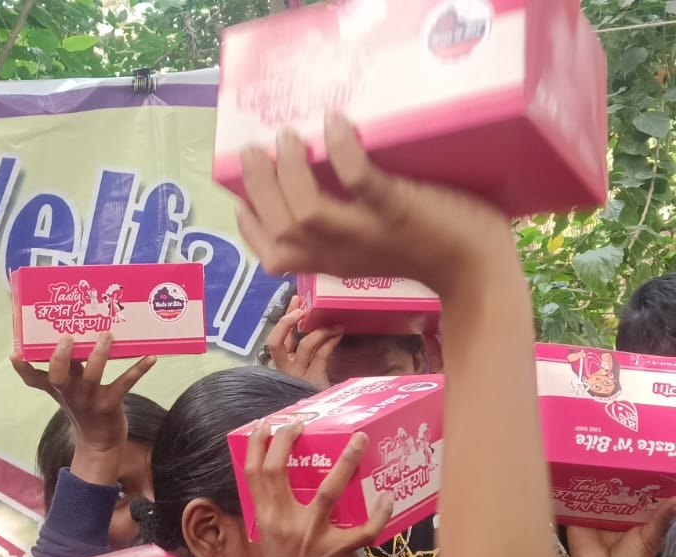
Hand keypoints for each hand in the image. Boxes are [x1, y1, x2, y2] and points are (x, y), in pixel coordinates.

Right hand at [11, 333, 154, 482]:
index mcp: (58, 388)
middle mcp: (70, 393)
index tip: (15, 354)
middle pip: (59, 375)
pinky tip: (151, 357)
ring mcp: (90, 399)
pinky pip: (124, 384)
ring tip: (106, 336)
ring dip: (99, 355)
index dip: (23, 367)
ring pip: (91, 376)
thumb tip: (64, 338)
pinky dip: (138, 369)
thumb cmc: (82, 408)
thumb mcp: (67, 391)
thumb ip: (65, 368)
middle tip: (67, 337)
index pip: (33, 379)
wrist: (99, 444)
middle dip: (61, 356)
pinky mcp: (110, 404)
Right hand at [233, 115, 510, 299]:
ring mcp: (367, 233)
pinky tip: (335, 123)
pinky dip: (343, 151)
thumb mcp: (374, 255)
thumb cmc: (430, 254)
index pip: (272, 257)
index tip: (238, 200)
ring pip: (307, 212)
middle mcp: (339, 253)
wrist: (480, 271)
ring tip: (286, 137)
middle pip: (281, 229)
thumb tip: (325, 189)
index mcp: (330, 264)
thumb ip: (347, 234)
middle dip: (259, 187)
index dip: (249, 229)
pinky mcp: (398, 210)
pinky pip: (360, 181)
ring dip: (289, 172)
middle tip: (253, 150)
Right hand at [241, 421, 391, 556]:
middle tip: (301, 423)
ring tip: (359, 441)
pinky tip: (385, 499)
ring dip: (346, 462)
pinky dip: (378, 513)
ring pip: (328, 491)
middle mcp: (282, 523)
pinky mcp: (335, 552)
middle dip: (288, 441)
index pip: (253, 473)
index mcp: (266, 518)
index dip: (257, 444)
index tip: (266, 424)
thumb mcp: (273, 540)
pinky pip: (363, 530)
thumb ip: (280, 513)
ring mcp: (309, 537)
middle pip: (278, 471)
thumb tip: (296, 486)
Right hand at [265, 295, 341, 389]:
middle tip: (302, 306)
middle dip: (287, 321)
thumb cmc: (314, 393)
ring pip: (304, 346)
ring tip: (334, 322)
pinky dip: (330, 342)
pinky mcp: (313, 380)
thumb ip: (312, 355)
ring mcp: (297, 376)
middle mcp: (285, 370)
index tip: (295, 302)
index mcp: (281, 366)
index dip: (284, 321)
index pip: (276, 341)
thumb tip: (325, 327)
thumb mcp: (308, 373)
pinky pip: (321, 355)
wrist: (318, 419)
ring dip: (320, 330)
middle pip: (277, 342)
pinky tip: (338, 334)